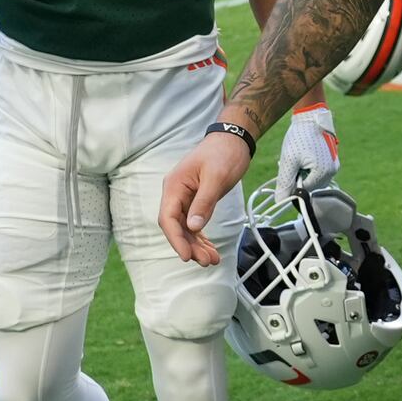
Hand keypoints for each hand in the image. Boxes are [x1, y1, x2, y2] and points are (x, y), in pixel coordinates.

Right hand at [159, 128, 252, 265]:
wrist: (233, 139)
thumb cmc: (224, 153)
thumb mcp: (216, 177)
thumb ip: (204, 202)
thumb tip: (193, 227)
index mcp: (175, 186)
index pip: (168, 218)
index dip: (176, 239)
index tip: (186, 256)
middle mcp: (176, 193)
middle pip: (176, 226)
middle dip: (190, 246)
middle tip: (206, 261)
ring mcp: (185, 198)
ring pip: (186, 228)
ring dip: (197, 245)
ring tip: (212, 260)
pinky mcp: (195, 201)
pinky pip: (194, 223)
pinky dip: (202, 237)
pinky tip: (210, 249)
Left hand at [278, 103, 338, 196]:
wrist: (310, 116)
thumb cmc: (300, 136)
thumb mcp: (289, 161)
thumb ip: (285, 183)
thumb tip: (280, 201)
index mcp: (324, 173)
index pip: (304, 190)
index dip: (292, 183)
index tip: (288, 170)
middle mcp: (332, 171)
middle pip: (309, 186)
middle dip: (298, 177)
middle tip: (292, 162)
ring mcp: (333, 165)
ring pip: (312, 179)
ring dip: (302, 172)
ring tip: (298, 157)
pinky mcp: (331, 159)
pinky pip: (317, 170)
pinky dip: (308, 166)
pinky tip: (303, 155)